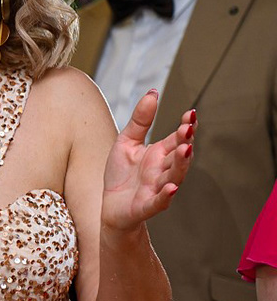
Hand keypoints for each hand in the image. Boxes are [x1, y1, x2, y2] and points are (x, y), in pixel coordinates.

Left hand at [101, 91, 193, 232]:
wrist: (111, 208)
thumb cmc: (122, 175)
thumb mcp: (126, 142)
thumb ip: (140, 120)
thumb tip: (153, 92)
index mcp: (160, 154)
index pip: (177, 138)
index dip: (185, 126)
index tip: (190, 113)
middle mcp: (163, 170)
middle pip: (179, 155)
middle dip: (185, 142)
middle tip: (188, 129)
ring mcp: (158, 188)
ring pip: (174, 175)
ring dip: (181, 164)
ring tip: (186, 149)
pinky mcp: (148, 205)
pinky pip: (160, 200)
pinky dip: (166, 195)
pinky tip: (171, 188)